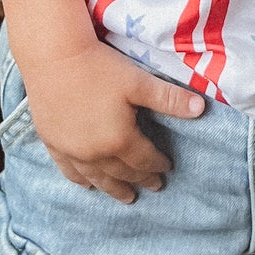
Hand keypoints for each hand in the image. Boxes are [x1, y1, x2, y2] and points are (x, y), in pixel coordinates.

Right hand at [22, 40, 205, 202]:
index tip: (167, 169)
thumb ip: (169, 99)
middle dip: (140, 179)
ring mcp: (72, 151)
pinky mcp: (52, 143)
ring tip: (126, 197)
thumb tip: (202, 109)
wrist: (54, 56)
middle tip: (153, 186)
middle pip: (122, 173)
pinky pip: (69, 171)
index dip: (157, 165)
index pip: (144, 160)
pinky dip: (81, 180)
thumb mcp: (139, 82)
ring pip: (97, 178)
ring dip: (113, 189)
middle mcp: (95, 153)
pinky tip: (87, 185)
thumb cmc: (99, 67)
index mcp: (119, 140)